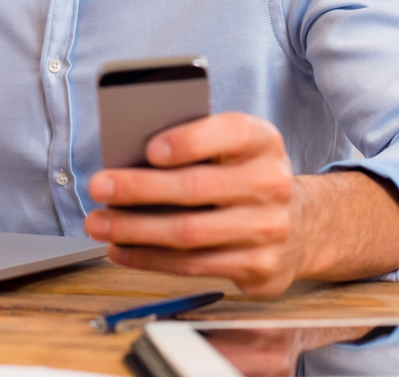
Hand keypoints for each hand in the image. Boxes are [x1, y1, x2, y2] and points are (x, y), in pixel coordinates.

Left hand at [84, 112, 305, 297]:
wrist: (300, 226)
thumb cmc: (242, 176)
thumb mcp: (231, 149)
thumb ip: (193, 145)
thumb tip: (128, 158)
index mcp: (263, 141)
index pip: (230, 133)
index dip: (189, 141)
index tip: (149, 150)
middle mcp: (271, 183)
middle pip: (197, 187)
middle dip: (140, 188)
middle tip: (99, 186)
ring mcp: (268, 228)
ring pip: (189, 232)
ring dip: (134, 230)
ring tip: (98, 222)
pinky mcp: (257, 266)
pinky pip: (192, 265)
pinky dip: (148, 258)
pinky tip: (120, 249)